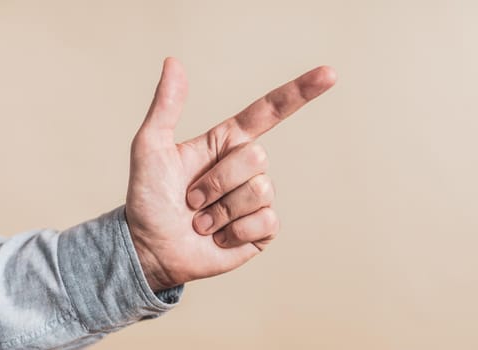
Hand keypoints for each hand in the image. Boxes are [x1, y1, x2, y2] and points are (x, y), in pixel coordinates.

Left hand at [125, 58, 335, 290]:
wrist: (150, 248)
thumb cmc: (148, 198)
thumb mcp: (150, 147)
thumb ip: (166, 106)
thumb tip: (173, 62)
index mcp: (227, 142)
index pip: (270, 111)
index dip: (300, 92)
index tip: (329, 73)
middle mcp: (246, 168)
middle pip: (257, 157)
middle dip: (217, 182)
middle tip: (193, 199)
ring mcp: (257, 199)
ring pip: (260, 190)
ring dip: (222, 210)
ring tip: (202, 220)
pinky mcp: (262, 229)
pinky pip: (266, 221)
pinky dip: (236, 232)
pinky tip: (219, 236)